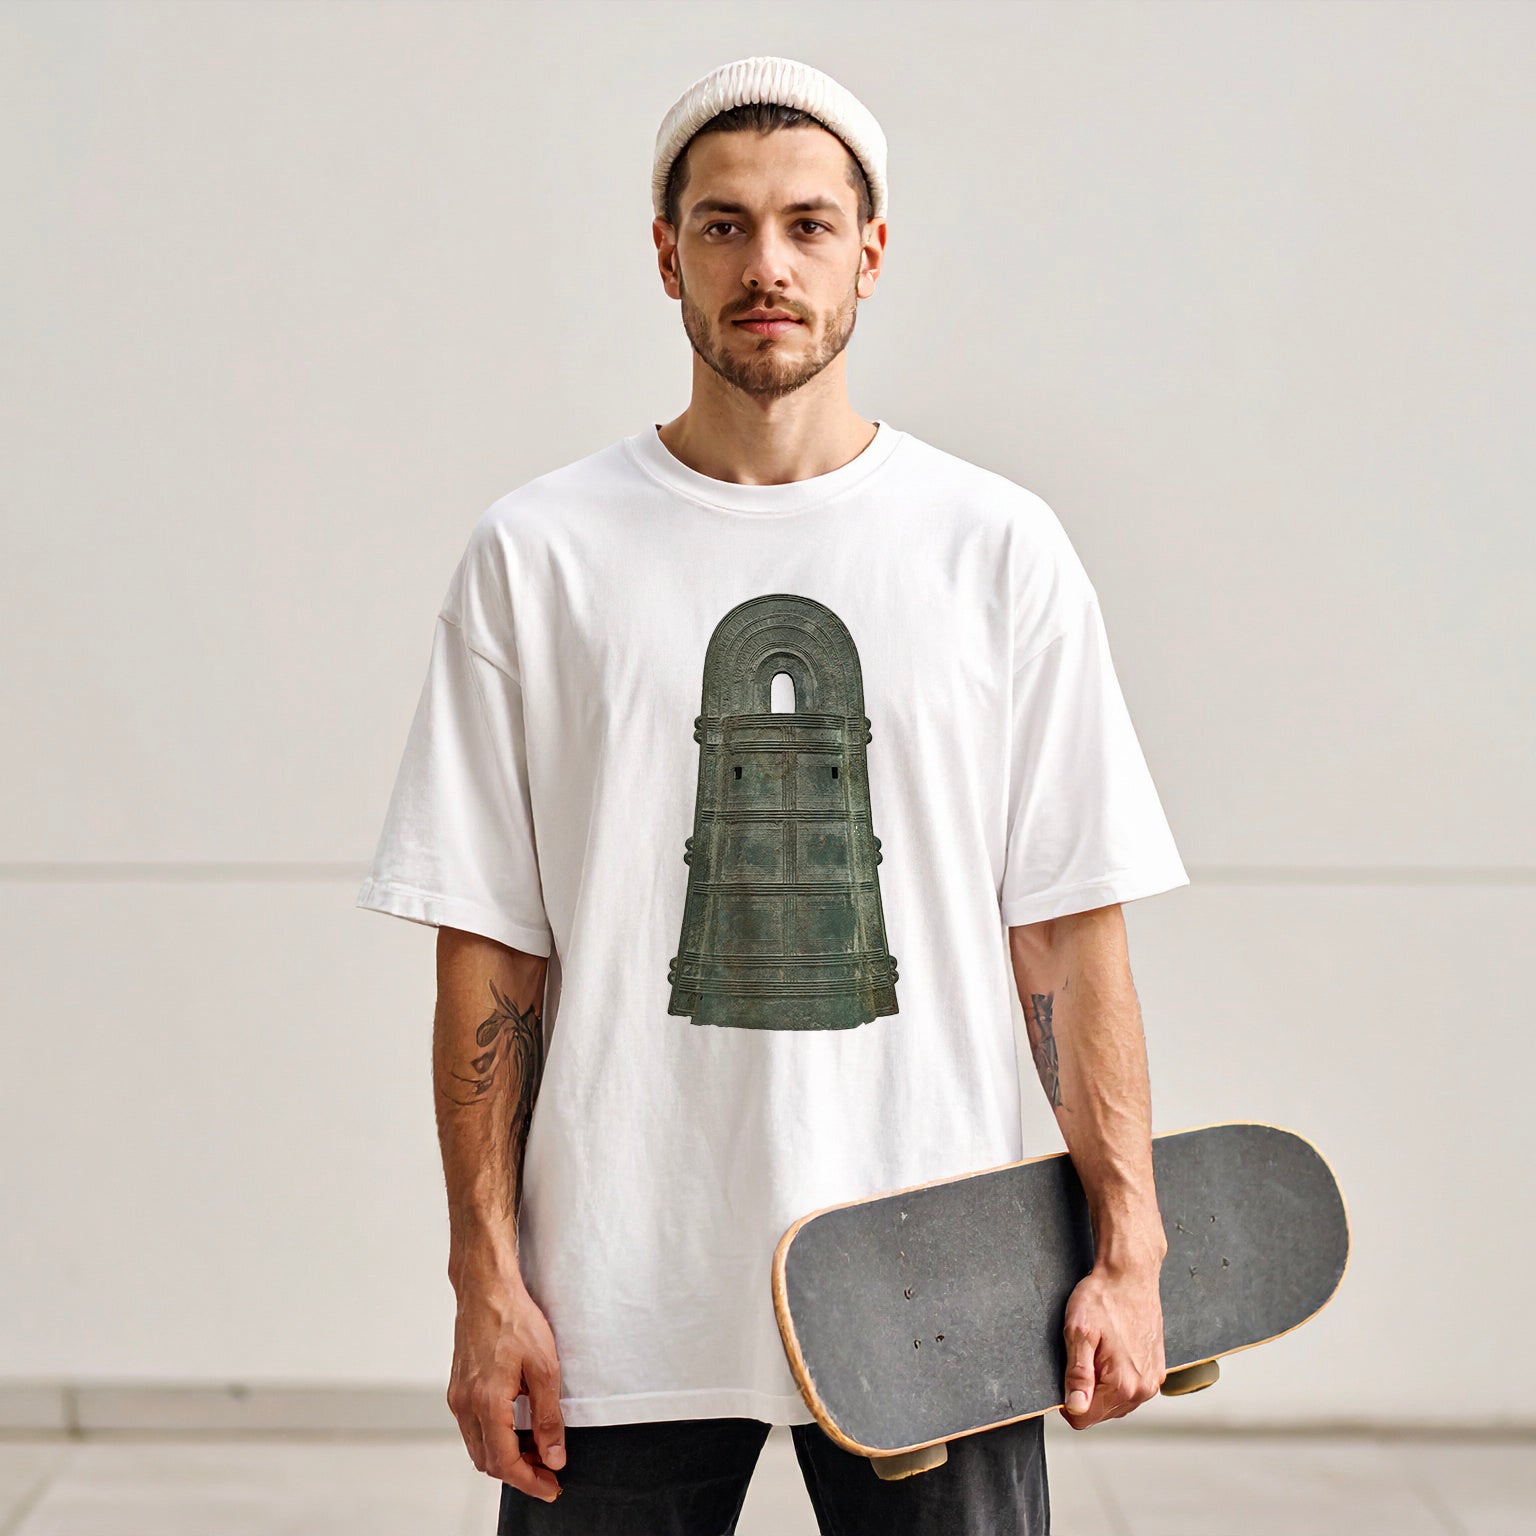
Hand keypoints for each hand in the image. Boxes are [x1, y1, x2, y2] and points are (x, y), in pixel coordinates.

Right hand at [446, 1278, 565, 1501]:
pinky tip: (517, 1426)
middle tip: (550, 1469)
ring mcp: (457, 1397)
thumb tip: (554, 1458)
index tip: (552, 1487)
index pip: (504, 1463)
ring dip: (506, 1456)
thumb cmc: (516, 1320)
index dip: (530, 1481)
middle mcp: (465, 1405)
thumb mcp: (545, 1367)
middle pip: (488, 1462)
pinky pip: (472, 1428)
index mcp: (486, 1402)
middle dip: (519, 1472)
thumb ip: (548, 1418)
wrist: (486, 1288)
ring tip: (538, 1449)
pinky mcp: (457, 1388)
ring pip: (478, 1447)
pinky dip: (494, 1438)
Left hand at [1059, 1260, 1165, 1429]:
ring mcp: (1153, 1381)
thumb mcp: (1079, 1332)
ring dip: (1101, 1384)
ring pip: (1115, 1402)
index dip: (1067, 1400)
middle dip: (1086, 1391)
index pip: (1084, 1419)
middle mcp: (1143, 1389)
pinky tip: (1112, 1351)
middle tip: (1084, 1354)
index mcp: (1123, 1385)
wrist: (1129, 1275)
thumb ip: (1077, 1375)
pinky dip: (1117, 1377)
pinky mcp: (1157, 1371)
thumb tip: (1075, 1408)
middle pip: (1100, 1412)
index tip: (1066, 1373)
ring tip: (1099, 1350)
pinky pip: (1129, 1389)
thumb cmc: (1103, 1298)